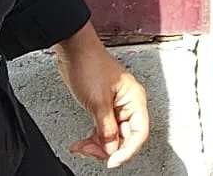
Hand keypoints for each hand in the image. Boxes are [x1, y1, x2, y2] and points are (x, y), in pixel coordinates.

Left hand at [55, 23, 150, 167]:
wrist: (74, 50)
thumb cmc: (90, 65)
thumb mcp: (98, 102)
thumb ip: (106, 128)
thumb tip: (112, 148)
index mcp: (135, 99)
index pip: (138, 133)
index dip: (126, 151)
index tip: (112, 161)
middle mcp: (128, 103)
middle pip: (125, 136)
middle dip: (107, 148)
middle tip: (90, 152)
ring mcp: (115, 105)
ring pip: (112, 135)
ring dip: (97, 145)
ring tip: (82, 147)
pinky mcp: (103, 106)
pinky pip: (102, 129)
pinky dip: (92, 138)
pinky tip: (81, 142)